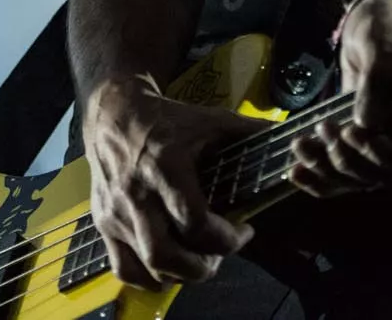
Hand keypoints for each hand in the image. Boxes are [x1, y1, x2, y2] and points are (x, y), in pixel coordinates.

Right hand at [81, 75, 261, 290]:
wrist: (114, 114)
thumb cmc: (166, 119)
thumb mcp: (208, 120)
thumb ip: (247, 133)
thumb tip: (288, 140)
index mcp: (166, 167)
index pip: (195, 222)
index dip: (227, 239)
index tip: (245, 230)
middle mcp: (138, 194)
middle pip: (166, 255)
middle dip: (201, 268)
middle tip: (219, 254)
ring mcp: (117, 212)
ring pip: (147, 267)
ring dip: (179, 274)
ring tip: (198, 259)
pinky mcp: (103, 223)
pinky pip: (124, 268)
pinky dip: (149, 277)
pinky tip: (169, 266)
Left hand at [289, 0, 391, 197]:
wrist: (376, 22)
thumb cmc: (390, 25)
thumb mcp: (384, 43)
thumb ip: (379, 79)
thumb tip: (367, 123)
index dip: (387, 160)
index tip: (358, 134)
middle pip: (382, 177)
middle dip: (348, 159)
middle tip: (327, 126)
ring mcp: (382, 144)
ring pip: (357, 179)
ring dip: (326, 170)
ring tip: (301, 145)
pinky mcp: (357, 142)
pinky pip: (341, 174)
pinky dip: (319, 177)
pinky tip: (295, 170)